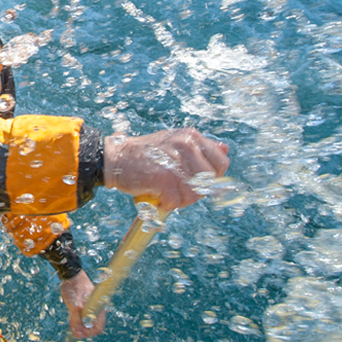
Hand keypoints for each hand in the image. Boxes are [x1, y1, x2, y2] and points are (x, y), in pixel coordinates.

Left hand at [60, 270, 104, 338]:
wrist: (70, 273)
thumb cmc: (74, 287)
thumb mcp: (74, 305)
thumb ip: (76, 320)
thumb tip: (78, 335)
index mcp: (99, 308)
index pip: (98, 328)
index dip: (89, 333)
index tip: (79, 333)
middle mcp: (98, 308)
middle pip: (93, 326)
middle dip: (83, 329)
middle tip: (73, 327)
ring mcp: (92, 306)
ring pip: (88, 321)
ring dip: (80, 324)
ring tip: (71, 319)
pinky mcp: (87, 304)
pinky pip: (84, 316)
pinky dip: (78, 318)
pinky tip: (72, 314)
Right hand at [102, 129, 228, 212]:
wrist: (116, 158)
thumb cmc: (146, 154)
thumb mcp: (175, 143)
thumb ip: (200, 147)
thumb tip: (225, 149)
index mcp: (192, 137)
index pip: (221, 162)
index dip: (213, 177)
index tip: (198, 182)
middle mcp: (186, 145)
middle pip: (209, 181)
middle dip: (196, 191)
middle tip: (178, 190)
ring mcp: (175, 162)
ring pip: (194, 194)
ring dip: (180, 200)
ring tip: (166, 195)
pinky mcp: (163, 178)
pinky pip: (176, 201)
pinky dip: (166, 204)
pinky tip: (157, 197)